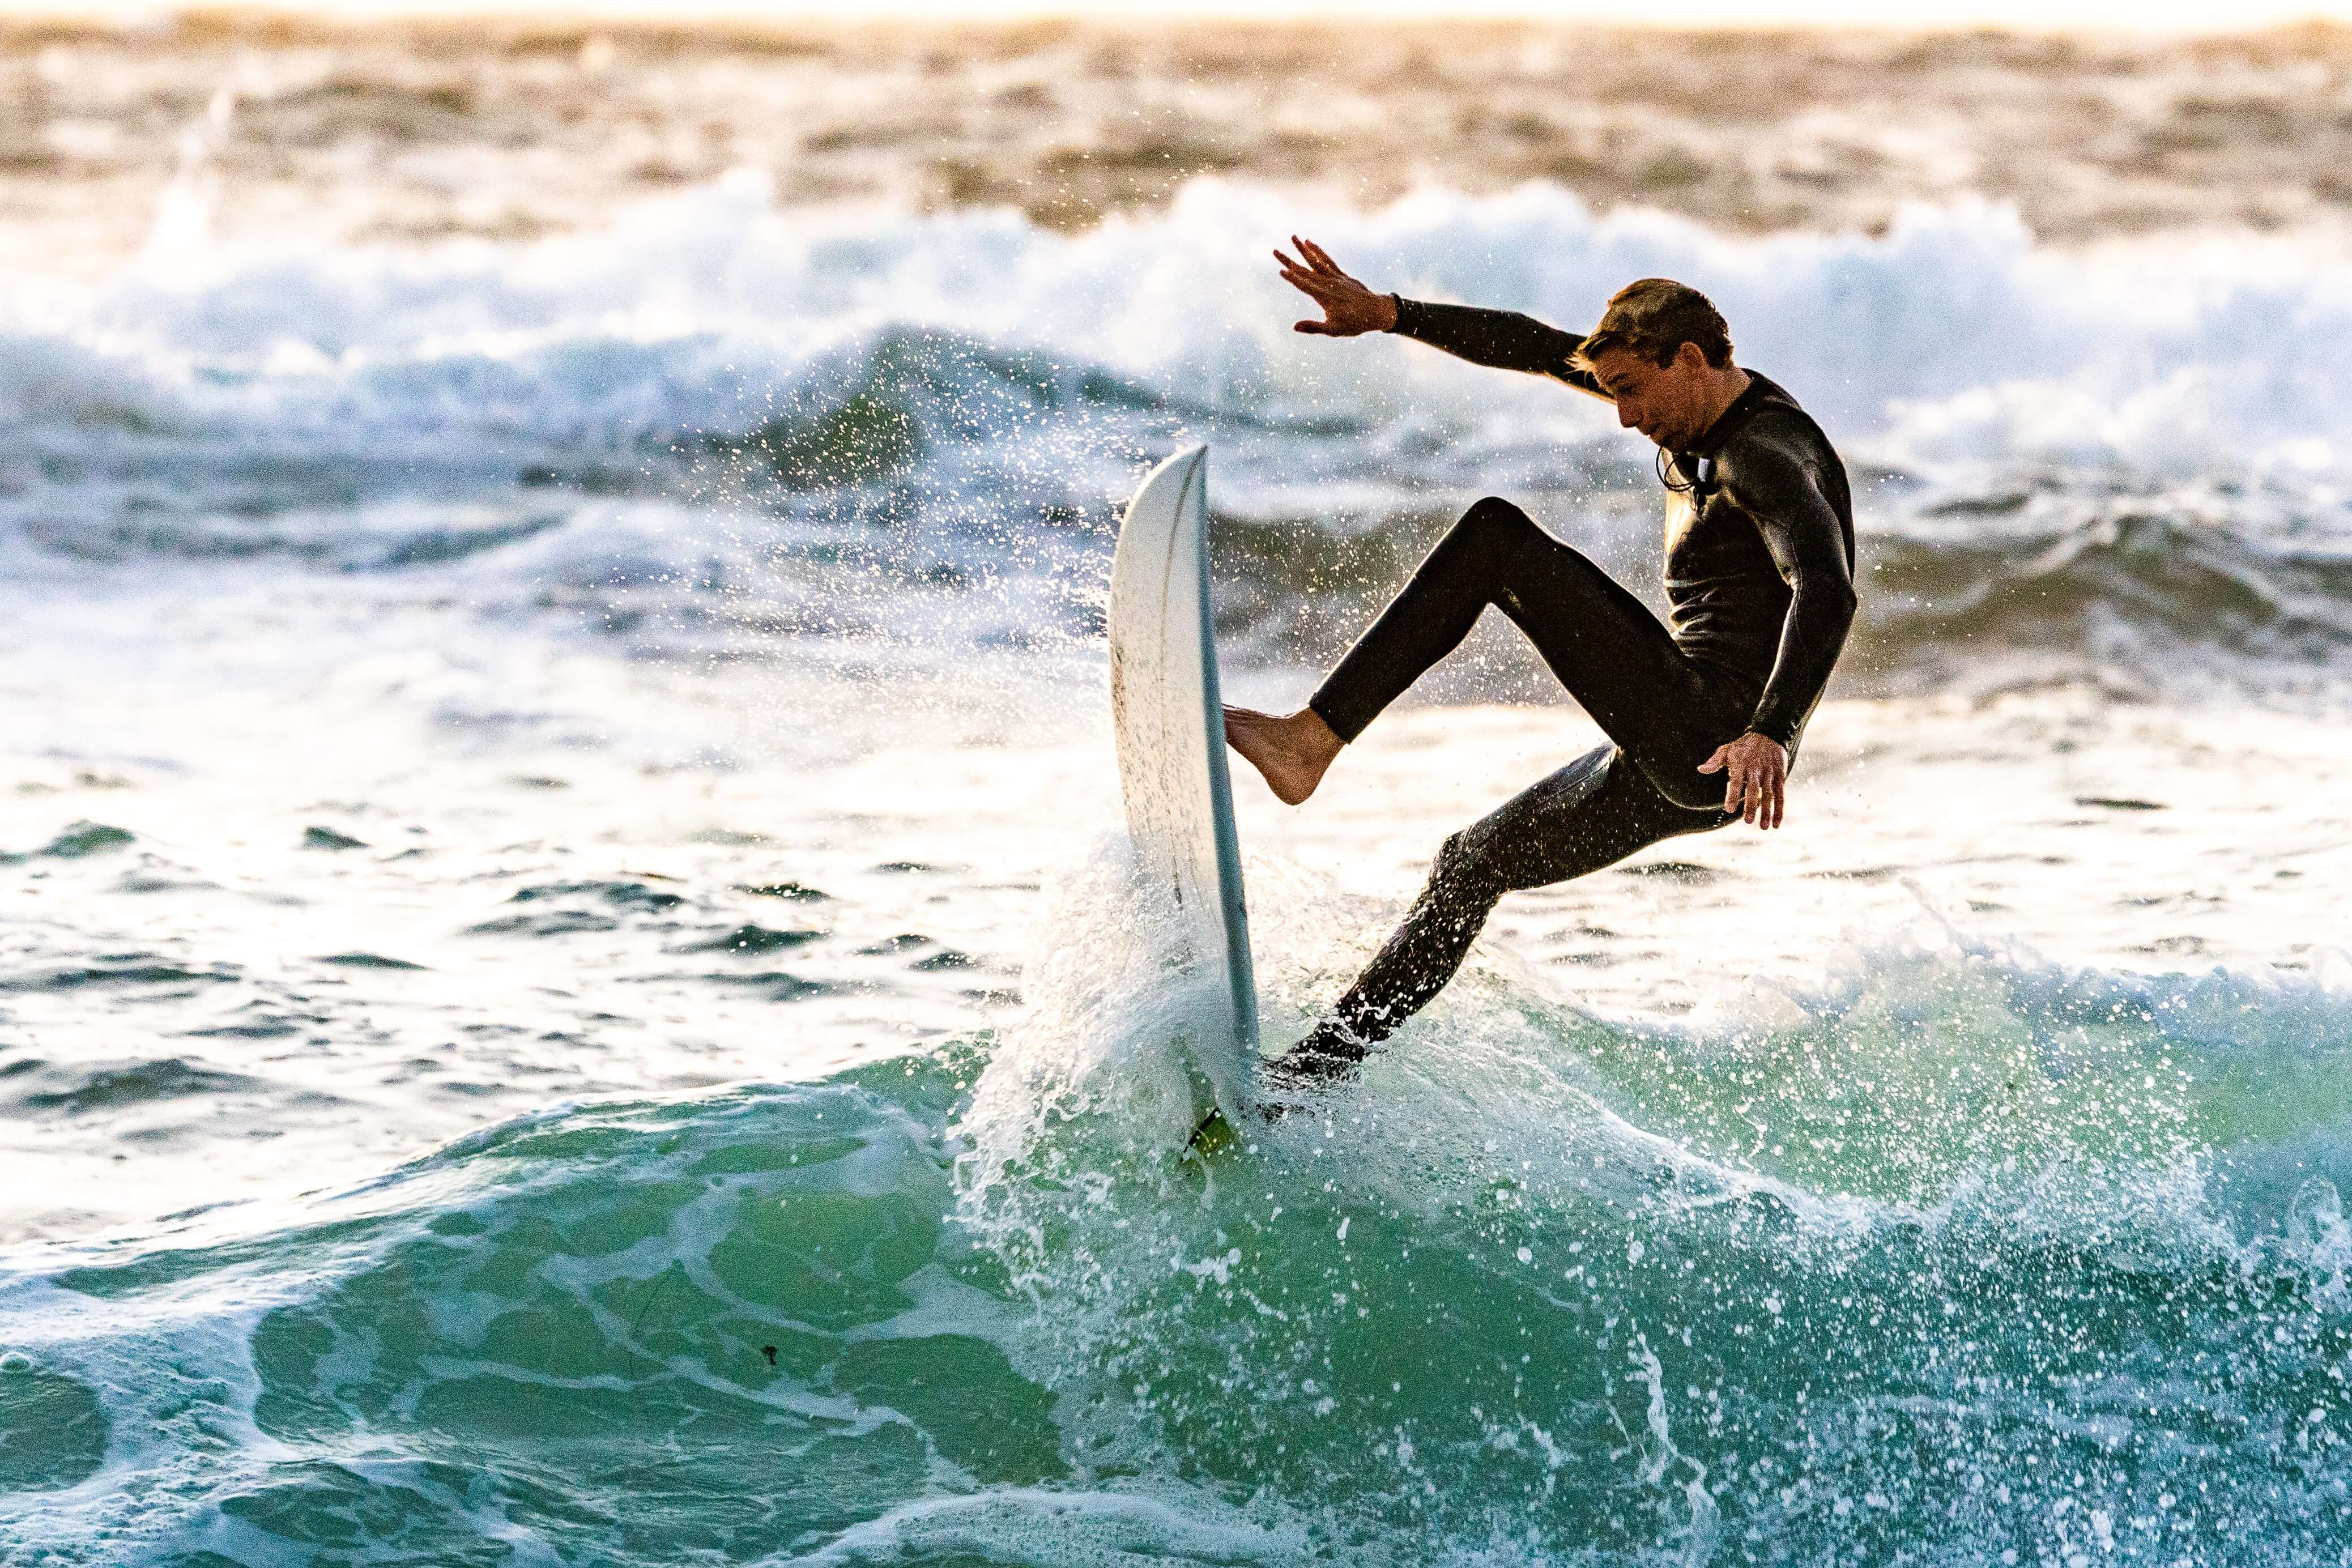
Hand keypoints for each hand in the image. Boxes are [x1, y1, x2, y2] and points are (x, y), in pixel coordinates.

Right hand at [1273, 235, 1398, 336]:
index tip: (1281, 271)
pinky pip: (1327, 260)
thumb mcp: (1334, 330)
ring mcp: (1335, 277)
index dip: (1292, 279)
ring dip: (1303, 249)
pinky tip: (1310, 242)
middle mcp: (1329, 284)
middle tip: (1275, 251)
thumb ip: (1313, 327)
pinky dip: (1318, 251)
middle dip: (1289, 260)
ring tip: (1293, 237)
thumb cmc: (1355, 324)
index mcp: (1325, 297)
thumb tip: (1294, 326)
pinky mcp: (1341, 274)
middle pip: (1305, 270)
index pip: (1305, 286)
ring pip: (1316, 260)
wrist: (1378, 311)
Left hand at [1699, 732, 1788, 828]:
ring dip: (1766, 812)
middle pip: (1753, 789)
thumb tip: (1701, 769)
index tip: (1728, 809)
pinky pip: (1781, 795)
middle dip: (1751, 806)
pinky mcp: (1780, 777)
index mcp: (1741, 764)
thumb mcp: (1727, 749)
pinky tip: (1776, 823)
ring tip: (1762, 827)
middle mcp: (1756, 770)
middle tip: (1747, 821)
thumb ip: (1714, 761)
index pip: (1735, 781)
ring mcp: (1769, 774)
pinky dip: (1779, 810)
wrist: (1770, 733)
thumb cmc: (1743, 745)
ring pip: (1769, 795)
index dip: (1732, 795)